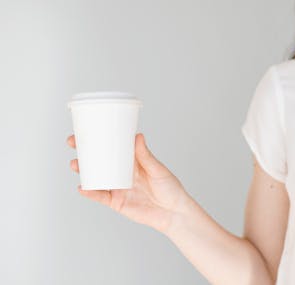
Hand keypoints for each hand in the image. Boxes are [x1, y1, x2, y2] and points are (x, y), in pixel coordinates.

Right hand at [67, 133, 186, 232]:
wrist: (173, 213)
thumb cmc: (170, 189)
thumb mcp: (158, 170)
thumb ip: (146, 156)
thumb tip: (138, 136)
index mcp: (133, 161)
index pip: (114, 147)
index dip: (101, 139)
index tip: (88, 129)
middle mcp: (123, 173)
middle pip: (100, 161)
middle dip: (85, 152)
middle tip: (74, 142)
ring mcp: (118, 187)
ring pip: (97, 177)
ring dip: (84, 171)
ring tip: (75, 164)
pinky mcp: (117, 202)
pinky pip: (100, 196)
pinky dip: (90, 192)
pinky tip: (82, 187)